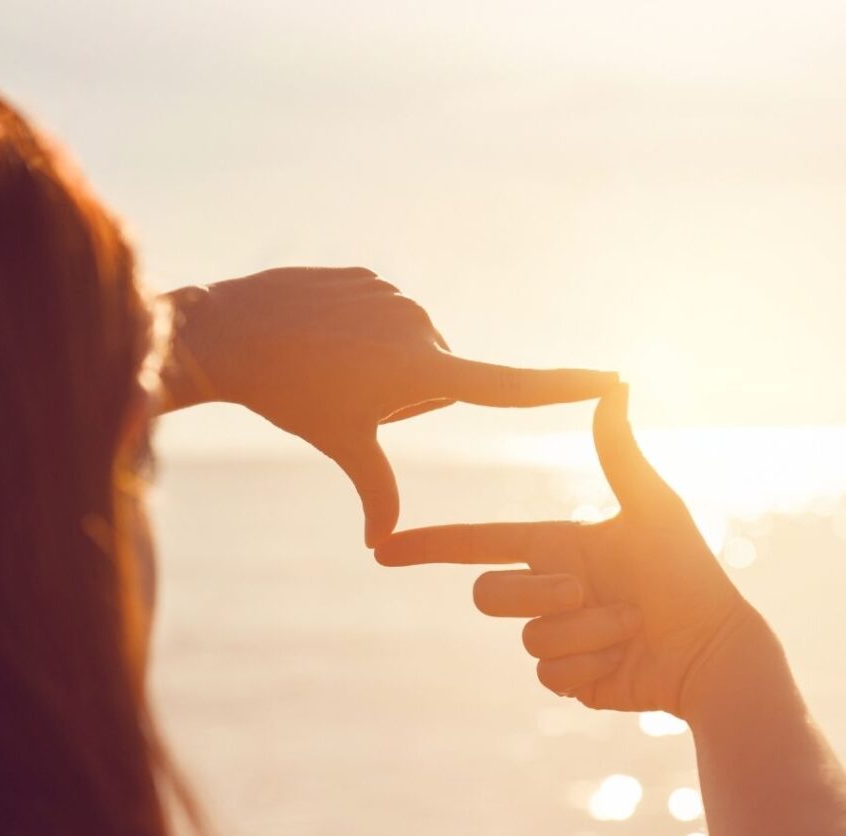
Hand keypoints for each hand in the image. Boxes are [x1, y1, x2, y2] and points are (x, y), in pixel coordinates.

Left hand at [161, 267, 615, 546]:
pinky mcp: (369, 278)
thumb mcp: (341, 445)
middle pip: (437, 378)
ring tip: (331, 365)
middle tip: (349, 393)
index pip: (508, 385)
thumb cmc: (291, 396)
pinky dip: (361, 334)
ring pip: (408, 348)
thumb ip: (377, 491)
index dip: (563, 387)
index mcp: (423, 369)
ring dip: (382, 364)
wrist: (233, 332)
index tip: (612, 377)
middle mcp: (422, 327)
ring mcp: (394, 297)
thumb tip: (379, 545)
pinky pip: (382, 318)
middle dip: (405, 395)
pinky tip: (321, 337)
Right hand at [375, 383, 750, 717]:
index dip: (427, 545)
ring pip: (527, 638)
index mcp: (553, 546)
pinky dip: (591, 663)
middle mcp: (546, 589)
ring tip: (630, 623)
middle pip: (487, 594)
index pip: (475, 543)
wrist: (714, 648)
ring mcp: (555, 637)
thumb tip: (615, 382)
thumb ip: (617, 451)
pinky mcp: (568, 677)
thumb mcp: (652, 505)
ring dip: (584, 631)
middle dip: (536, 593)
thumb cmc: (690, 572)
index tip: (382, 548)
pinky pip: (550, 674)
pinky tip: (625, 657)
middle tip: (584, 590)